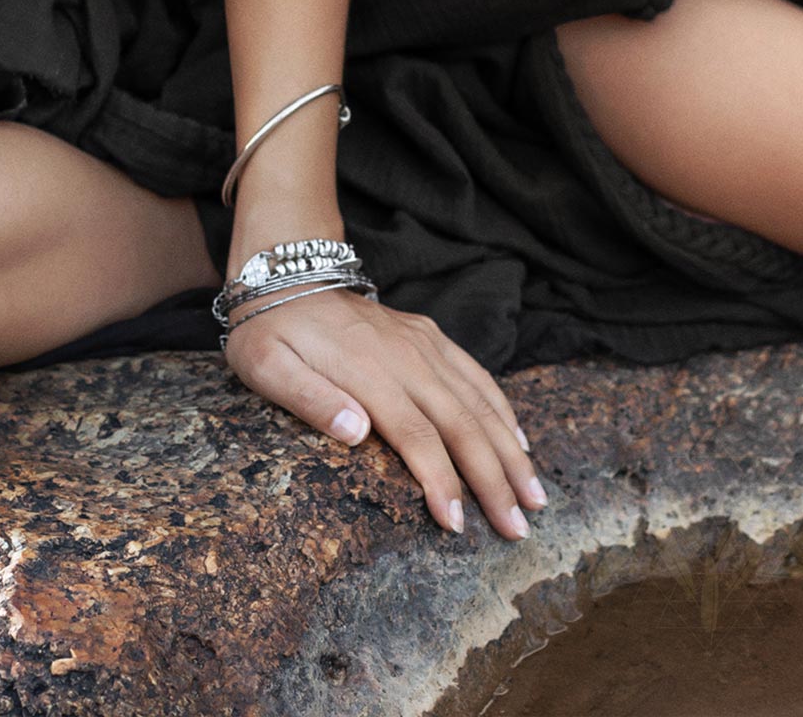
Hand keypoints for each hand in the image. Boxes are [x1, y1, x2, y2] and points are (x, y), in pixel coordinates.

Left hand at [222, 284, 546, 540]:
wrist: (286, 273)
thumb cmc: (270, 331)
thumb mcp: (267, 366)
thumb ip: (309, 398)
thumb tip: (355, 432)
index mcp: (368, 372)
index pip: (416, 436)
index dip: (441, 481)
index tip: (459, 525)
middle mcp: (406, 356)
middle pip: (461, 424)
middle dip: (494, 479)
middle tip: (519, 528)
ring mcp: (422, 342)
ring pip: (477, 401)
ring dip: (509, 450)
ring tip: (535, 495)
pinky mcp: (428, 335)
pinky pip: (474, 374)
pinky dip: (501, 408)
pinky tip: (519, 441)